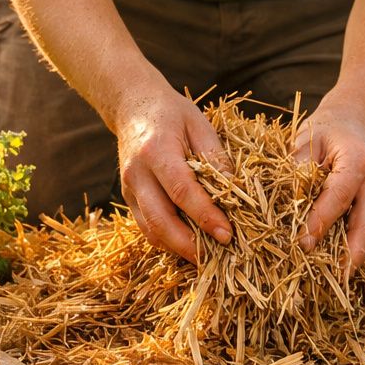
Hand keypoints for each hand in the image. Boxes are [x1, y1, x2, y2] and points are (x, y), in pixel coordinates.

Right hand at [115, 88, 232, 261]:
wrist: (132, 106)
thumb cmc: (171, 113)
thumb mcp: (199, 124)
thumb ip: (215, 157)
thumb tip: (236, 192)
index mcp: (156, 150)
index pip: (182, 191)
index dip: (205, 216)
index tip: (227, 233)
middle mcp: (137, 173)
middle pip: (160, 220)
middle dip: (189, 244)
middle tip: (218, 255)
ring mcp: (128, 188)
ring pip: (151, 230)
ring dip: (178, 248)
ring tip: (206, 257)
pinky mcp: (128, 198)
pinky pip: (147, 227)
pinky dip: (167, 240)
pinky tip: (189, 244)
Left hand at [293, 101, 364, 270]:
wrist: (354, 121)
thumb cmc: (326, 130)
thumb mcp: (306, 139)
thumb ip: (298, 169)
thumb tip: (287, 204)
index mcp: (358, 161)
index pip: (338, 198)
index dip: (321, 222)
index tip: (303, 243)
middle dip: (350, 253)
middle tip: (333, 278)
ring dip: (354, 256)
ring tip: (334, 279)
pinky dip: (355, 248)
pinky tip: (338, 264)